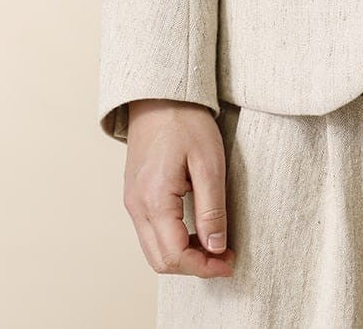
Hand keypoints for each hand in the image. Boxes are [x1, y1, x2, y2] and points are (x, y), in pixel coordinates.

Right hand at [123, 100, 236, 277]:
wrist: (159, 94)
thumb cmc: (186, 122)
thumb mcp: (209, 163)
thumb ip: (212, 210)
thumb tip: (216, 248)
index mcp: (154, 200)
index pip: (175, 256)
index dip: (205, 266)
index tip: (230, 262)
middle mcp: (136, 207)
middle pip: (161, 261)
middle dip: (194, 266)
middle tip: (226, 257)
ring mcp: (132, 201)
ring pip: (153, 250)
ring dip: (183, 255)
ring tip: (214, 244)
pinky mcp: (135, 194)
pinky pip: (150, 233)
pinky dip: (172, 241)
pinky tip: (195, 230)